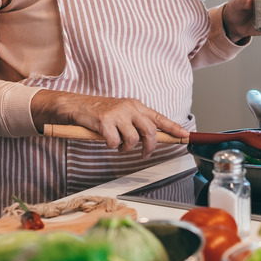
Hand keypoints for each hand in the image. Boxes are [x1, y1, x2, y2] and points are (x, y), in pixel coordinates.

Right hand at [31, 90, 188, 158]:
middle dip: (150, 147)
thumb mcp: (122, 114)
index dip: (174, 128)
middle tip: (144, 154)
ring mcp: (117, 113)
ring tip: (119, 146)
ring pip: (133, 139)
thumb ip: (136, 123)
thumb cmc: (99, 113)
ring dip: (126, 148)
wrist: (75, 106)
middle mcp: (130, 107)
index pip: (160, 117)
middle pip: (150, 131)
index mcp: (136, 106)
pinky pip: (115, 142)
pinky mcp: (104, 121)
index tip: (185, 135)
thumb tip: (151, 139)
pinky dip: (112, 146)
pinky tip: (106, 141)